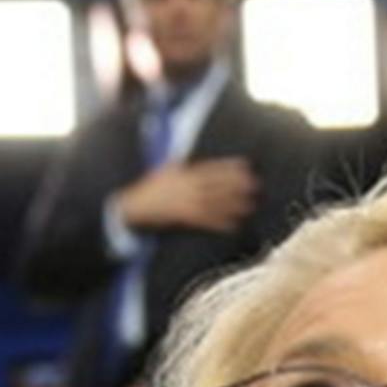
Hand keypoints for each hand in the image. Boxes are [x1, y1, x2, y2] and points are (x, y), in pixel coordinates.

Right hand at [116, 158, 259, 234]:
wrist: (131, 206)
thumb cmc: (149, 189)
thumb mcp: (165, 170)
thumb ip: (182, 166)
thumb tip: (195, 162)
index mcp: (181, 172)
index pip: (209, 168)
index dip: (228, 167)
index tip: (244, 165)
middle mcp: (185, 186)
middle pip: (216, 184)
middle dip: (236, 184)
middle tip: (255, 184)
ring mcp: (184, 201)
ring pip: (214, 202)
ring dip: (232, 204)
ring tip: (249, 205)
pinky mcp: (182, 217)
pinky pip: (204, 220)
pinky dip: (219, 222)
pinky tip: (233, 224)